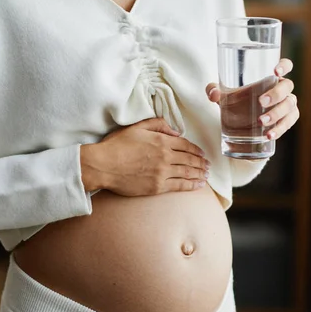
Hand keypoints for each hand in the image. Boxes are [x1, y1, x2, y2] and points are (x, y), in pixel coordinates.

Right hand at [80, 118, 210, 195]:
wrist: (103, 165)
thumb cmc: (116, 145)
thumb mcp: (137, 127)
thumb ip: (157, 124)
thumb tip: (175, 131)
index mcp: (161, 141)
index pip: (185, 145)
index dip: (196, 150)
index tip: (201, 153)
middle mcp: (165, 156)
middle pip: (190, 159)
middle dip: (201, 163)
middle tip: (208, 165)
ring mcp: (162, 173)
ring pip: (187, 173)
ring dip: (200, 174)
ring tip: (206, 175)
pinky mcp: (157, 187)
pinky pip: (179, 186)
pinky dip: (192, 185)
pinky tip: (199, 185)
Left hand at [205, 58, 299, 139]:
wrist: (239, 125)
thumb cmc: (235, 102)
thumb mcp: (223, 96)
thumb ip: (214, 90)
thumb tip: (213, 94)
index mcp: (270, 78)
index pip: (285, 65)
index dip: (284, 65)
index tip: (275, 71)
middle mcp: (282, 89)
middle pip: (287, 87)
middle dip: (276, 94)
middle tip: (261, 102)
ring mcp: (286, 105)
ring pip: (290, 106)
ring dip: (277, 113)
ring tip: (261, 122)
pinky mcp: (286, 120)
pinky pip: (288, 123)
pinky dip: (280, 129)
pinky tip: (269, 135)